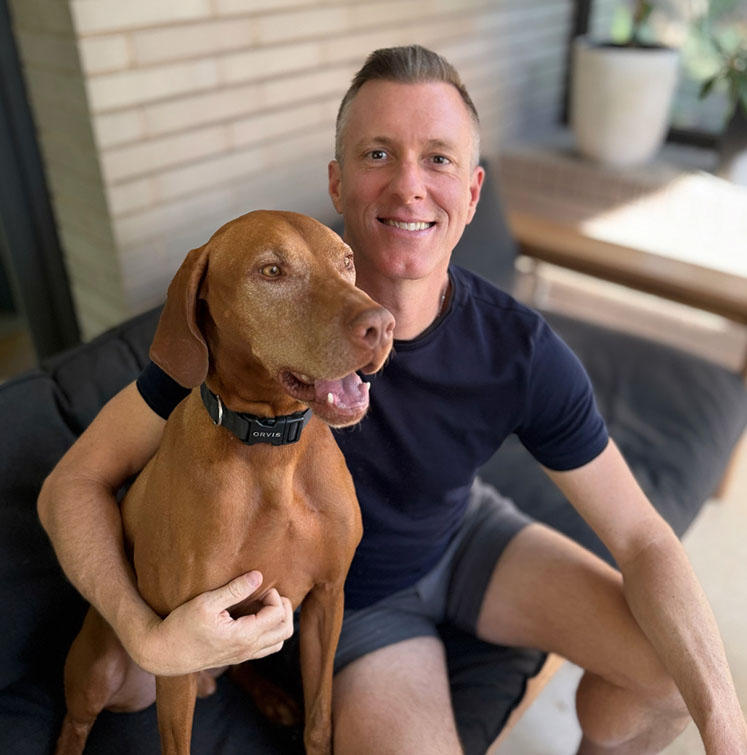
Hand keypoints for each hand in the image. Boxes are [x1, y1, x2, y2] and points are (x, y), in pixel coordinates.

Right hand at [129, 571, 293, 675]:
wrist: (164, 653)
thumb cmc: (181, 626)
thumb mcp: (206, 603)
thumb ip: (234, 590)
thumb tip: (258, 576)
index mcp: (244, 636)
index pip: (277, 615)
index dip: (273, 596)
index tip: (257, 587)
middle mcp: (248, 650)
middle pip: (285, 631)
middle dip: (283, 608)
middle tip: (267, 594)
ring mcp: (244, 656)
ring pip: (278, 642)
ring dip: (278, 621)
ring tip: (263, 604)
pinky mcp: (238, 657)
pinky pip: (266, 648)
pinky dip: (269, 632)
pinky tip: (255, 617)